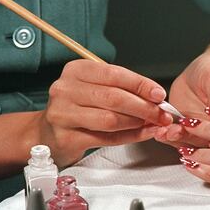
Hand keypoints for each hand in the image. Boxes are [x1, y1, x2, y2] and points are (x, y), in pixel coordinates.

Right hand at [38, 59, 172, 165]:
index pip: (115, 74)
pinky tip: (142, 134)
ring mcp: (63, 114)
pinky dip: (129, 137)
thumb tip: (155, 97)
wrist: (46, 133)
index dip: (141, 84)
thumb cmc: (78, 107)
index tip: (159, 94)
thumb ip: (122, 89)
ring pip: (111, 119)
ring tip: (153, 124)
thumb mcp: (95, 88)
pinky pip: (106, 139)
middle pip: (114, 97)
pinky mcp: (66, 138)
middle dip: (144, 107)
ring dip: (138, 123)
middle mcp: (65, 89)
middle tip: (162, 114)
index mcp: (76, 70)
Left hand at [156, 53, 209, 146]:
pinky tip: (160, 131)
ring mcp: (206, 132)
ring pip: (193, 144)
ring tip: (165, 132)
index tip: (202, 131)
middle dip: (192, 140)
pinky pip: (180, 138)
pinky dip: (168, 136)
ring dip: (177, 139)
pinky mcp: (190, 132)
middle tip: (175, 132)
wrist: (200, 70)